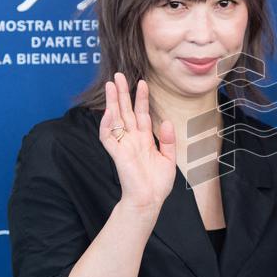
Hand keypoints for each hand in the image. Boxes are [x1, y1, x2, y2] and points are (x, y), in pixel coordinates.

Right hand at [99, 73, 176, 210]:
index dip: (141, 98)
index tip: (142, 82)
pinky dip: (107, 123)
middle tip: (118, 76)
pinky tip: (109, 110)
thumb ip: (168, 140)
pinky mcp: (117, 154)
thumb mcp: (169, 159)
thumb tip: (167, 121)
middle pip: (125, 111)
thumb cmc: (158, 184)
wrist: (149, 201)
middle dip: (122, 93)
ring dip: (112, 102)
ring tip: (111, 85)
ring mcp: (123, 145)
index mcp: (144, 139)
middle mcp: (132, 139)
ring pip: (115, 119)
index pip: (141, 114)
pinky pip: (108, 136)